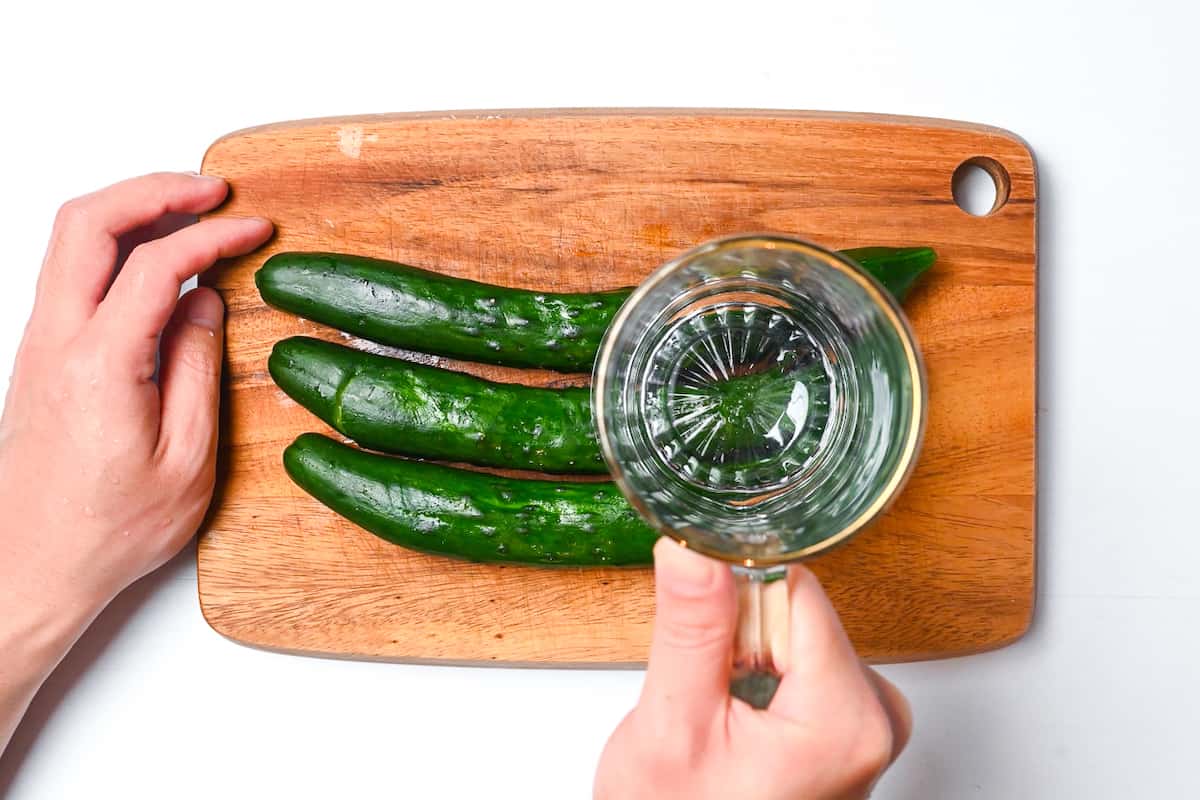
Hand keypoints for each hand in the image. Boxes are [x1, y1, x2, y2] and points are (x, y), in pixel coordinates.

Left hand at [0, 172, 271, 752]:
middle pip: (87, 222)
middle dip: (153, 190)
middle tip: (211, 190)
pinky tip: (153, 262)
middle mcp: (55, 342)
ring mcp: (39, 346)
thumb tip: (205, 303)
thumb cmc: (108, 532)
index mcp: (100, 365)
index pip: (158, 264)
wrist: (29, 569)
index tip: (255, 228)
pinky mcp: (39, 358)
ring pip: (68, 241)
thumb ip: (198, 370)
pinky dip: (113, 247)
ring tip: (187, 212)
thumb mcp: (187, 461)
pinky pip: (69, 274)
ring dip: (128, 212)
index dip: (213, 235)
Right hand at [594, 538, 911, 799]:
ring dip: (747, 664)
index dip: (735, 607)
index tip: (707, 649)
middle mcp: (877, 721)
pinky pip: (804, 665)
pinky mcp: (852, 729)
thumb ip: (692, 629)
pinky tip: (740, 727)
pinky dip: (763, 683)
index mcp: (849, 717)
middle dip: (740, 642)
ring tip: (722, 723)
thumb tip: (694, 548)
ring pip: (796, 636)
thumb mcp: (674, 725)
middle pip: (799, 614)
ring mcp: (868, 727)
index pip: (796, 591)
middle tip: (710, 702)